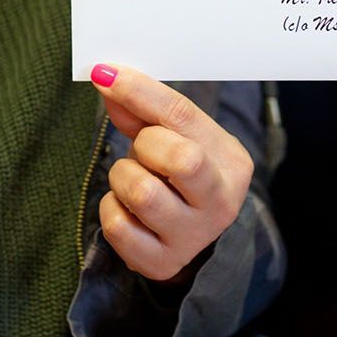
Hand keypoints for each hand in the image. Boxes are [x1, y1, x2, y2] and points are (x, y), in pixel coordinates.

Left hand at [89, 63, 252, 281]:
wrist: (195, 237)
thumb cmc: (183, 177)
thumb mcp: (178, 138)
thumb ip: (144, 111)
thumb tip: (104, 78)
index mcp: (231, 162)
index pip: (184, 115)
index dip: (139, 91)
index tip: (105, 74)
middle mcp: (220, 203)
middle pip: (178, 159)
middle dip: (145, 146)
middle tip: (144, 151)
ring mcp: (192, 237)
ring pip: (141, 193)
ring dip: (123, 177)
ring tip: (135, 179)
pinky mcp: (161, 262)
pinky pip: (117, 227)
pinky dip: (111, 209)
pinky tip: (126, 208)